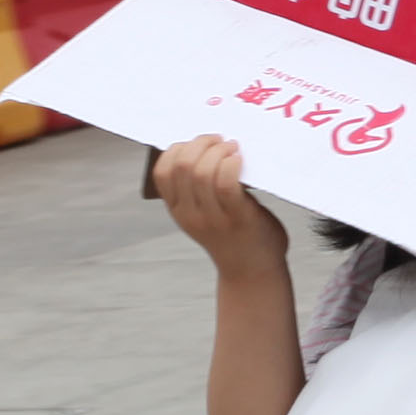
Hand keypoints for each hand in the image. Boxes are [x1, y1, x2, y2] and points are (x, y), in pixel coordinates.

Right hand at [150, 134, 290, 277]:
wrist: (253, 273)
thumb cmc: (234, 236)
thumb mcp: (204, 214)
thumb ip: (199, 189)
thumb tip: (207, 147)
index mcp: (178, 210)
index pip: (163, 171)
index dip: (179, 148)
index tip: (199, 143)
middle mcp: (190, 214)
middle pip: (183, 165)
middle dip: (201, 143)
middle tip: (221, 141)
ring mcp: (212, 217)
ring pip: (202, 171)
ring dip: (219, 151)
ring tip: (233, 148)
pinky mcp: (237, 217)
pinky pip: (226, 182)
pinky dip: (231, 164)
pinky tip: (239, 160)